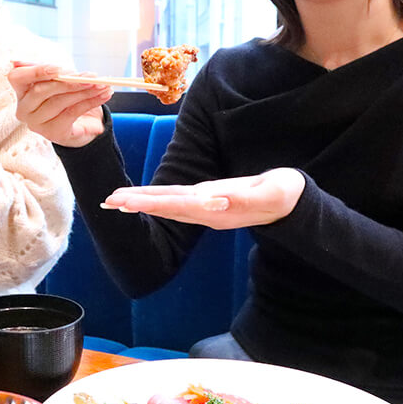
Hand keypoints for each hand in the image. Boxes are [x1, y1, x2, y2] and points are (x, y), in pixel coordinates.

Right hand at [8, 61, 111, 147]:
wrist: (77, 122)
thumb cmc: (63, 95)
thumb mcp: (56, 79)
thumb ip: (48, 69)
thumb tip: (32, 63)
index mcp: (21, 90)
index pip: (17, 77)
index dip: (36, 71)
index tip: (58, 69)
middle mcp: (24, 109)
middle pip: (41, 91)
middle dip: (68, 82)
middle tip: (91, 77)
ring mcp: (37, 123)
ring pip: (59, 103)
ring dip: (84, 92)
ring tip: (102, 85)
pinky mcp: (52, 133)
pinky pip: (72, 114)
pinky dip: (90, 103)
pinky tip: (103, 96)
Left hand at [101, 168, 305, 228]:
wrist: (294, 205)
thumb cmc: (285, 194)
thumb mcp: (273, 191)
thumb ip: (244, 195)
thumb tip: (212, 199)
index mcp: (218, 208)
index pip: (177, 205)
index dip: (151, 202)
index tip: (127, 201)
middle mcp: (207, 212)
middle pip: (166, 207)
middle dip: (137, 203)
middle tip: (108, 201)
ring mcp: (207, 209)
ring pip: (167, 205)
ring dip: (141, 203)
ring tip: (116, 200)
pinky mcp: (209, 203)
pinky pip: (176, 202)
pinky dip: (155, 200)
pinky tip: (141, 200)